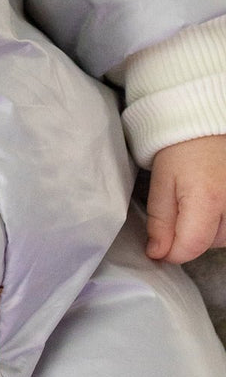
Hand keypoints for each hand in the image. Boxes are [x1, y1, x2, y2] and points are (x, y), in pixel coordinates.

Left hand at [145, 135, 225, 262]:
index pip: (191, 247)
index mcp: (207, 199)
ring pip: (225, 238)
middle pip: (210, 244)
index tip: (158, 247)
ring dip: (209, 230)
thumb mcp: (161, 182)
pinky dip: (223, 221)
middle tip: (180, 206)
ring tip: (199, 200)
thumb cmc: (180, 147)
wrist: (205, 122)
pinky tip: (213, 202)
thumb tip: (158, 254)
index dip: (171, 252)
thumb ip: (160, 221)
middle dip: (190, 236)